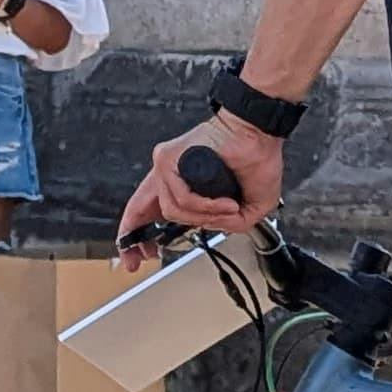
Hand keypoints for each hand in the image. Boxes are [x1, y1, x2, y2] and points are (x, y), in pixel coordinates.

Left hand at [114, 116, 281, 264]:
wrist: (257, 134)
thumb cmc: (254, 160)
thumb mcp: (248, 208)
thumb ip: (230, 224)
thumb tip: (215, 227)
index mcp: (183, 184)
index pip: (151, 211)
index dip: (144, 235)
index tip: (144, 253)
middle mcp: (171, 176)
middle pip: (138, 209)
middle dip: (134, 237)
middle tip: (137, 257)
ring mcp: (167, 167)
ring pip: (172, 209)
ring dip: (204, 216)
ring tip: (229, 208)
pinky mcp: (169, 158)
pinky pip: (181, 197)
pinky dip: (205, 205)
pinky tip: (223, 202)